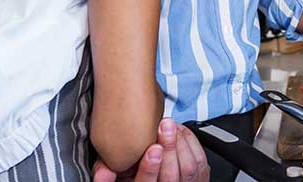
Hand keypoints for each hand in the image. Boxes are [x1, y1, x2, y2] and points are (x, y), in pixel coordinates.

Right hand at [92, 119, 209, 181]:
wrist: (162, 179)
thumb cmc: (140, 176)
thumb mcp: (120, 177)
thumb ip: (107, 176)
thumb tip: (102, 172)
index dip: (151, 168)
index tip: (153, 149)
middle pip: (171, 173)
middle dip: (170, 147)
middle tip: (165, 125)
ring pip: (188, 167)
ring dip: (181, 142)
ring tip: (171, 125)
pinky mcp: (198, 178)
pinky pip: (200, 161)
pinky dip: (191, 143)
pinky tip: (181, 131)